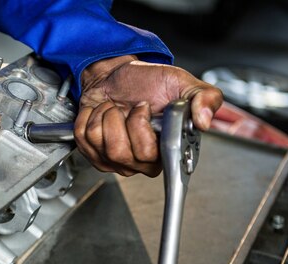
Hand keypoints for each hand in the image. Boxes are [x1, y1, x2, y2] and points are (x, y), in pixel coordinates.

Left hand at [74, 55, 222, 176]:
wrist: (118, 76)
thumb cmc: (149, 83)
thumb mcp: (182, 83)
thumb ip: (204, 98)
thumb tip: (204, 120)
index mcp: (165, 151)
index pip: (149, 156)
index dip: (141, 131)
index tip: (143, 108)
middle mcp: (140, 162)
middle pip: (121, 153)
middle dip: (121, 119)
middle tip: (130, 106)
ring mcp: (115, 161)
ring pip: (101, 145)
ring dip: (105, 116)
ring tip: (116, 108)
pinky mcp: (93, 154)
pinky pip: (83, 138)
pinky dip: (89, 116)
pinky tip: (101, 112)